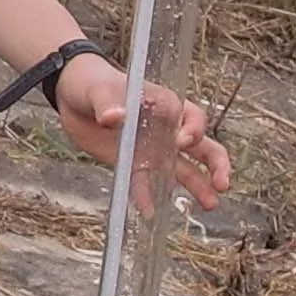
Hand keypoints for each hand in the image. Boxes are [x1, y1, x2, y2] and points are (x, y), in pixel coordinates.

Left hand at [56, 54, 232, 210]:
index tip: (182, 142)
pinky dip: (148, 197)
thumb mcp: (99, 91)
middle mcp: (166, 128)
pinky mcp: (135, 164)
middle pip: (202, 146)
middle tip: (222, 183)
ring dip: (197, 186)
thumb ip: (107, 104)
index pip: (191, 117)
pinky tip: (150, 212)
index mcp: (165, 104)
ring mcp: (153, 149)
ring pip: (183, 169)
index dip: (192, 130)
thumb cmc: (93, 84)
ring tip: (210, 204)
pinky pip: (146, 183)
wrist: (73, 98)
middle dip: (216, 164)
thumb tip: (113, 117)